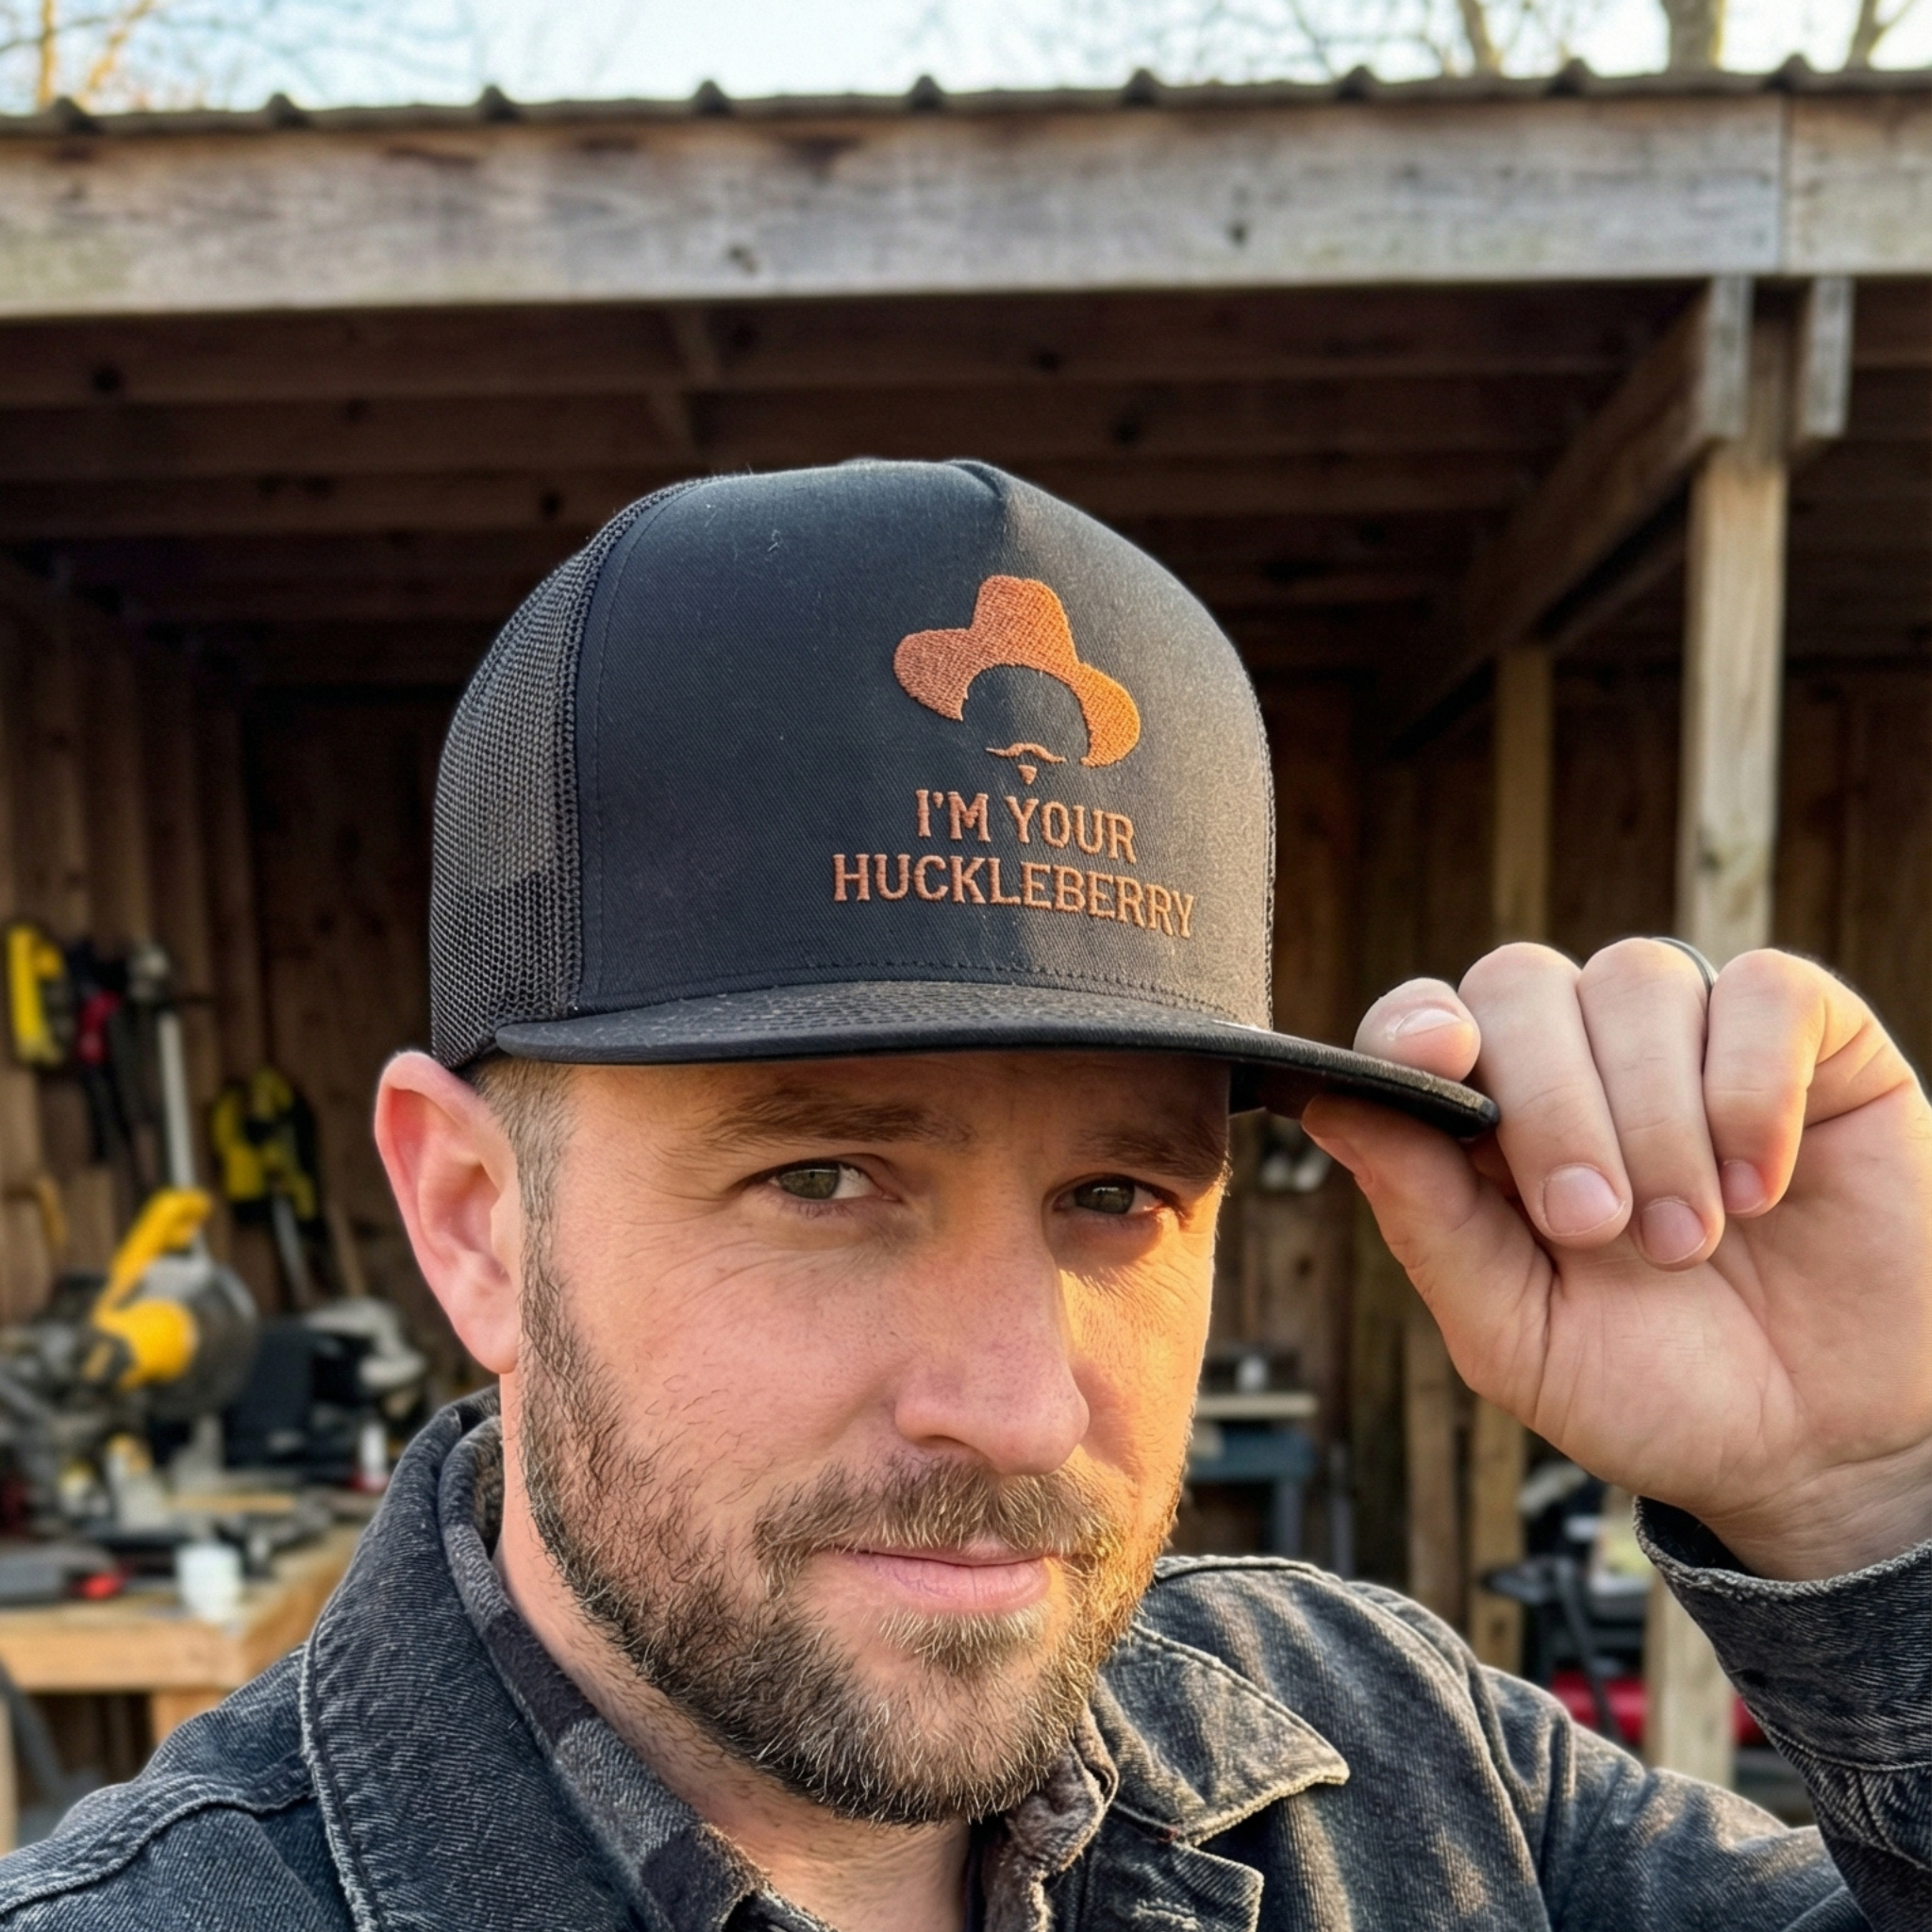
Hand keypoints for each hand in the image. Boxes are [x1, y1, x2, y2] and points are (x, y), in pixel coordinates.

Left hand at [1303, 941, 1931, 1581]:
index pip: (1421, 1020)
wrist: (1818, 1450)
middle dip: (1548, 1105)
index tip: (1435, 1061)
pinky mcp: (1812, 1041)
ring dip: (1653, 1117)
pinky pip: (1765, 988)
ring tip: (1687, 1240)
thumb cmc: (1653, 1389)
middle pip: (1520, 984)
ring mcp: (1692, 1037)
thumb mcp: (1515, 1333)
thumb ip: (1426, 1219)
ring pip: (1636, 978)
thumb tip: (1330, 1106)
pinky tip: (1761, 1186)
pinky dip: (1751, 1085)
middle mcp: (1579, 1055)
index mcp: (1486, 1119)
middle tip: (1593, 1227)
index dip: (1414, 1025)